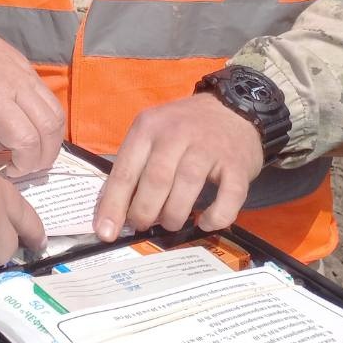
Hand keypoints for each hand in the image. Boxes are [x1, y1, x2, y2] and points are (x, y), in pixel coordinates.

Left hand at [0, 19, 64, 174]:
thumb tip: (5, 147)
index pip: (27, 140)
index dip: (25, 163)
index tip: (12, 170)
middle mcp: (18, 85)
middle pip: (50, 128)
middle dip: (44, 156)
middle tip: (28, 167)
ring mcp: (26, 73)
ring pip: (57, 112)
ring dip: (52, 138)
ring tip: (35, 151)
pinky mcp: (27, 65)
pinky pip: (49, 96)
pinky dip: (48, 119)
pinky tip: (33, 127)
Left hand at [92, 94, 263, 241]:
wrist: (233, 109)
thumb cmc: (184, 128)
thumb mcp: (152, 134)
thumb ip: (135, 167)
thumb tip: (115, 212)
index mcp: (148, 128)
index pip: (125, 172)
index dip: (113, 205)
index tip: (106, 233)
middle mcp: (176, 134)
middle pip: (155, 181)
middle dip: (144, 212)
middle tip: (143, 225)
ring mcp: (208, 148)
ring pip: (187, 187)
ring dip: (174, 215)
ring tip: (170, 223)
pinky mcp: (237, 163)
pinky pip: (228, 197)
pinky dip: (215, 216)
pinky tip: (205, 222)